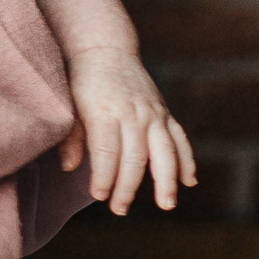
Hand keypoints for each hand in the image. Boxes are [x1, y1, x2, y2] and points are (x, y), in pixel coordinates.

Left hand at [59, 45, 195, 214]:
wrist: (105, 49)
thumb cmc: (81, 81)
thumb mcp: (69, 106)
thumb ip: (71, 137)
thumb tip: (70, 167)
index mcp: (105, 112)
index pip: (107, 151)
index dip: (104, 176)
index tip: (99, 195)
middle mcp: (133, 114)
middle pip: (135, 156)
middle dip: (128, 186)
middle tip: (119, 209)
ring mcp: (152, 113)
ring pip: (164, 150)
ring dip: (167, 179)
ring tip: (166, 204)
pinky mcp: (163, 113)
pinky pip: (179, 138)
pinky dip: (186, 160)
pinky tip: (188, 181)